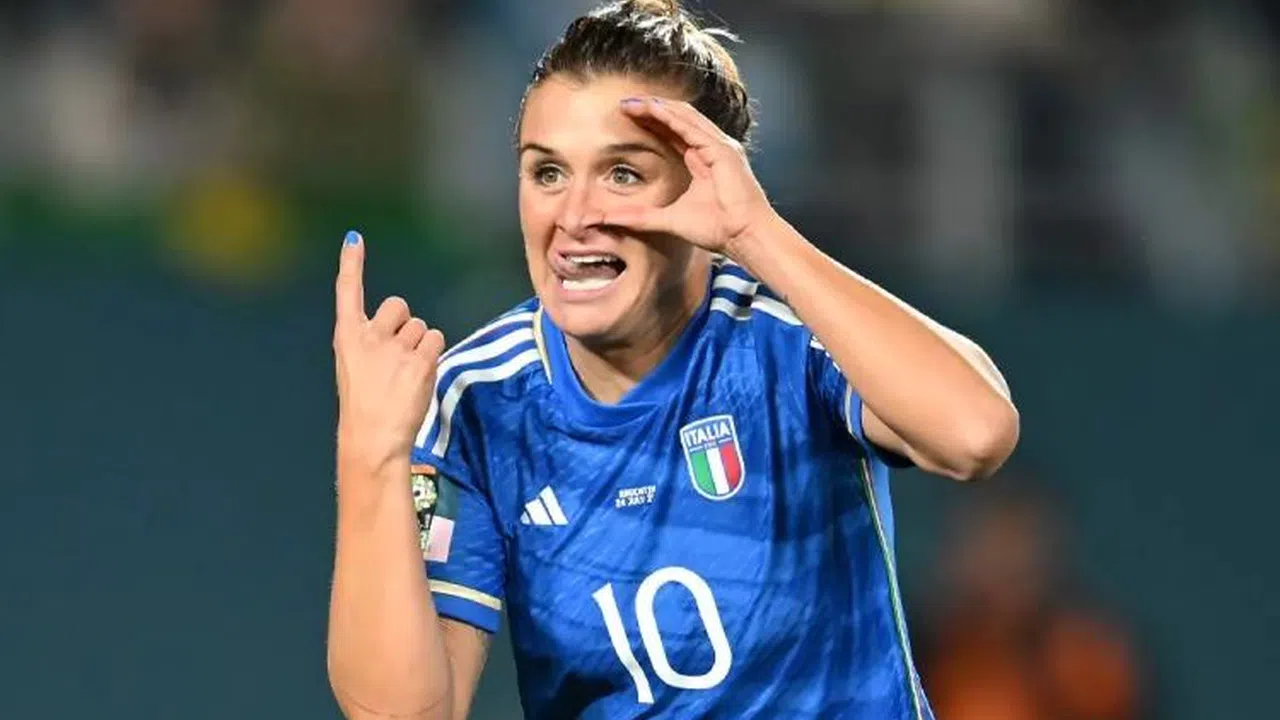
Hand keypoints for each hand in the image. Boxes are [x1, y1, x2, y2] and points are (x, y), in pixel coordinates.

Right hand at [333, 231, 444, 473]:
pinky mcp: (419, 361)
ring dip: (421, 346)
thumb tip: (401, 329)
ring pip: (422, 327)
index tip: (354, 239)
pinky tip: (420, 377)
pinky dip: (433, 356)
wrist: (373, 437)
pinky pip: (437, 341)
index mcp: (347, 337)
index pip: (348, 291)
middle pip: (398, 305)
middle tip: (398, 355)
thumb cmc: (365, 408)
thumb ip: (373, 346)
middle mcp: (369, 336)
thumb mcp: (357, 369)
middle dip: (405, 323)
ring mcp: (394, 347)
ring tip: (406, 375)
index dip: (351, 264)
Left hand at [603, 97, 776, 255]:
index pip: (673, 133)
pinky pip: (693, 127)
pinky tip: (653, 110)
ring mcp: (718, 146)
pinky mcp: (722, 150)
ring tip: (633, 102)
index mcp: (701, 161)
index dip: (651, 123)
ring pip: (684, 117)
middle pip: (677, 120)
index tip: (626, 118)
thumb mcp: (669, 220)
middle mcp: (710, 148)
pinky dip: (672, 117)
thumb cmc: (718, 229)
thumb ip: (640, 217)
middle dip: (650, 110)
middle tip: (624, 104)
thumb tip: (608, 218)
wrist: (744, 236)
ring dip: (657, 108)